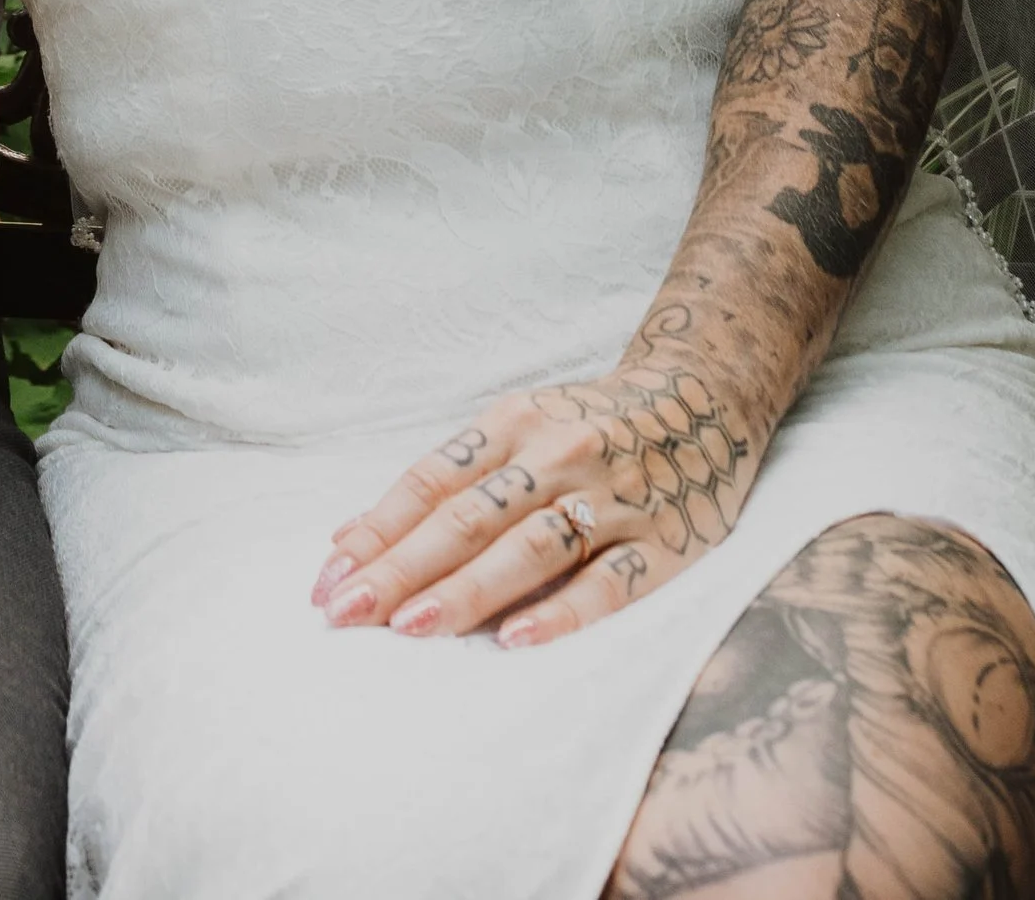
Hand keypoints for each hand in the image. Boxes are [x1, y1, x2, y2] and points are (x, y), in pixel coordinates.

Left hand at [310, 355, 755, 651]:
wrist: (706, 394)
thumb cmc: (588, 423)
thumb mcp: (514, 430)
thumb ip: (441, 484)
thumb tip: (348, 538)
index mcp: (513, 422)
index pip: (432, 483)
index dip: (378, 531)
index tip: (328, 579)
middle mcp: (557, 454)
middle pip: (469, 518)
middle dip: (401, 568)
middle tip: (345, 613)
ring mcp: (611, 497)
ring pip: (529, 547)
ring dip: (467, 589)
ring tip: (411, 626)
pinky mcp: (664, 541)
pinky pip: (609, 582)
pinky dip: (562, 610)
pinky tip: (518, 639)